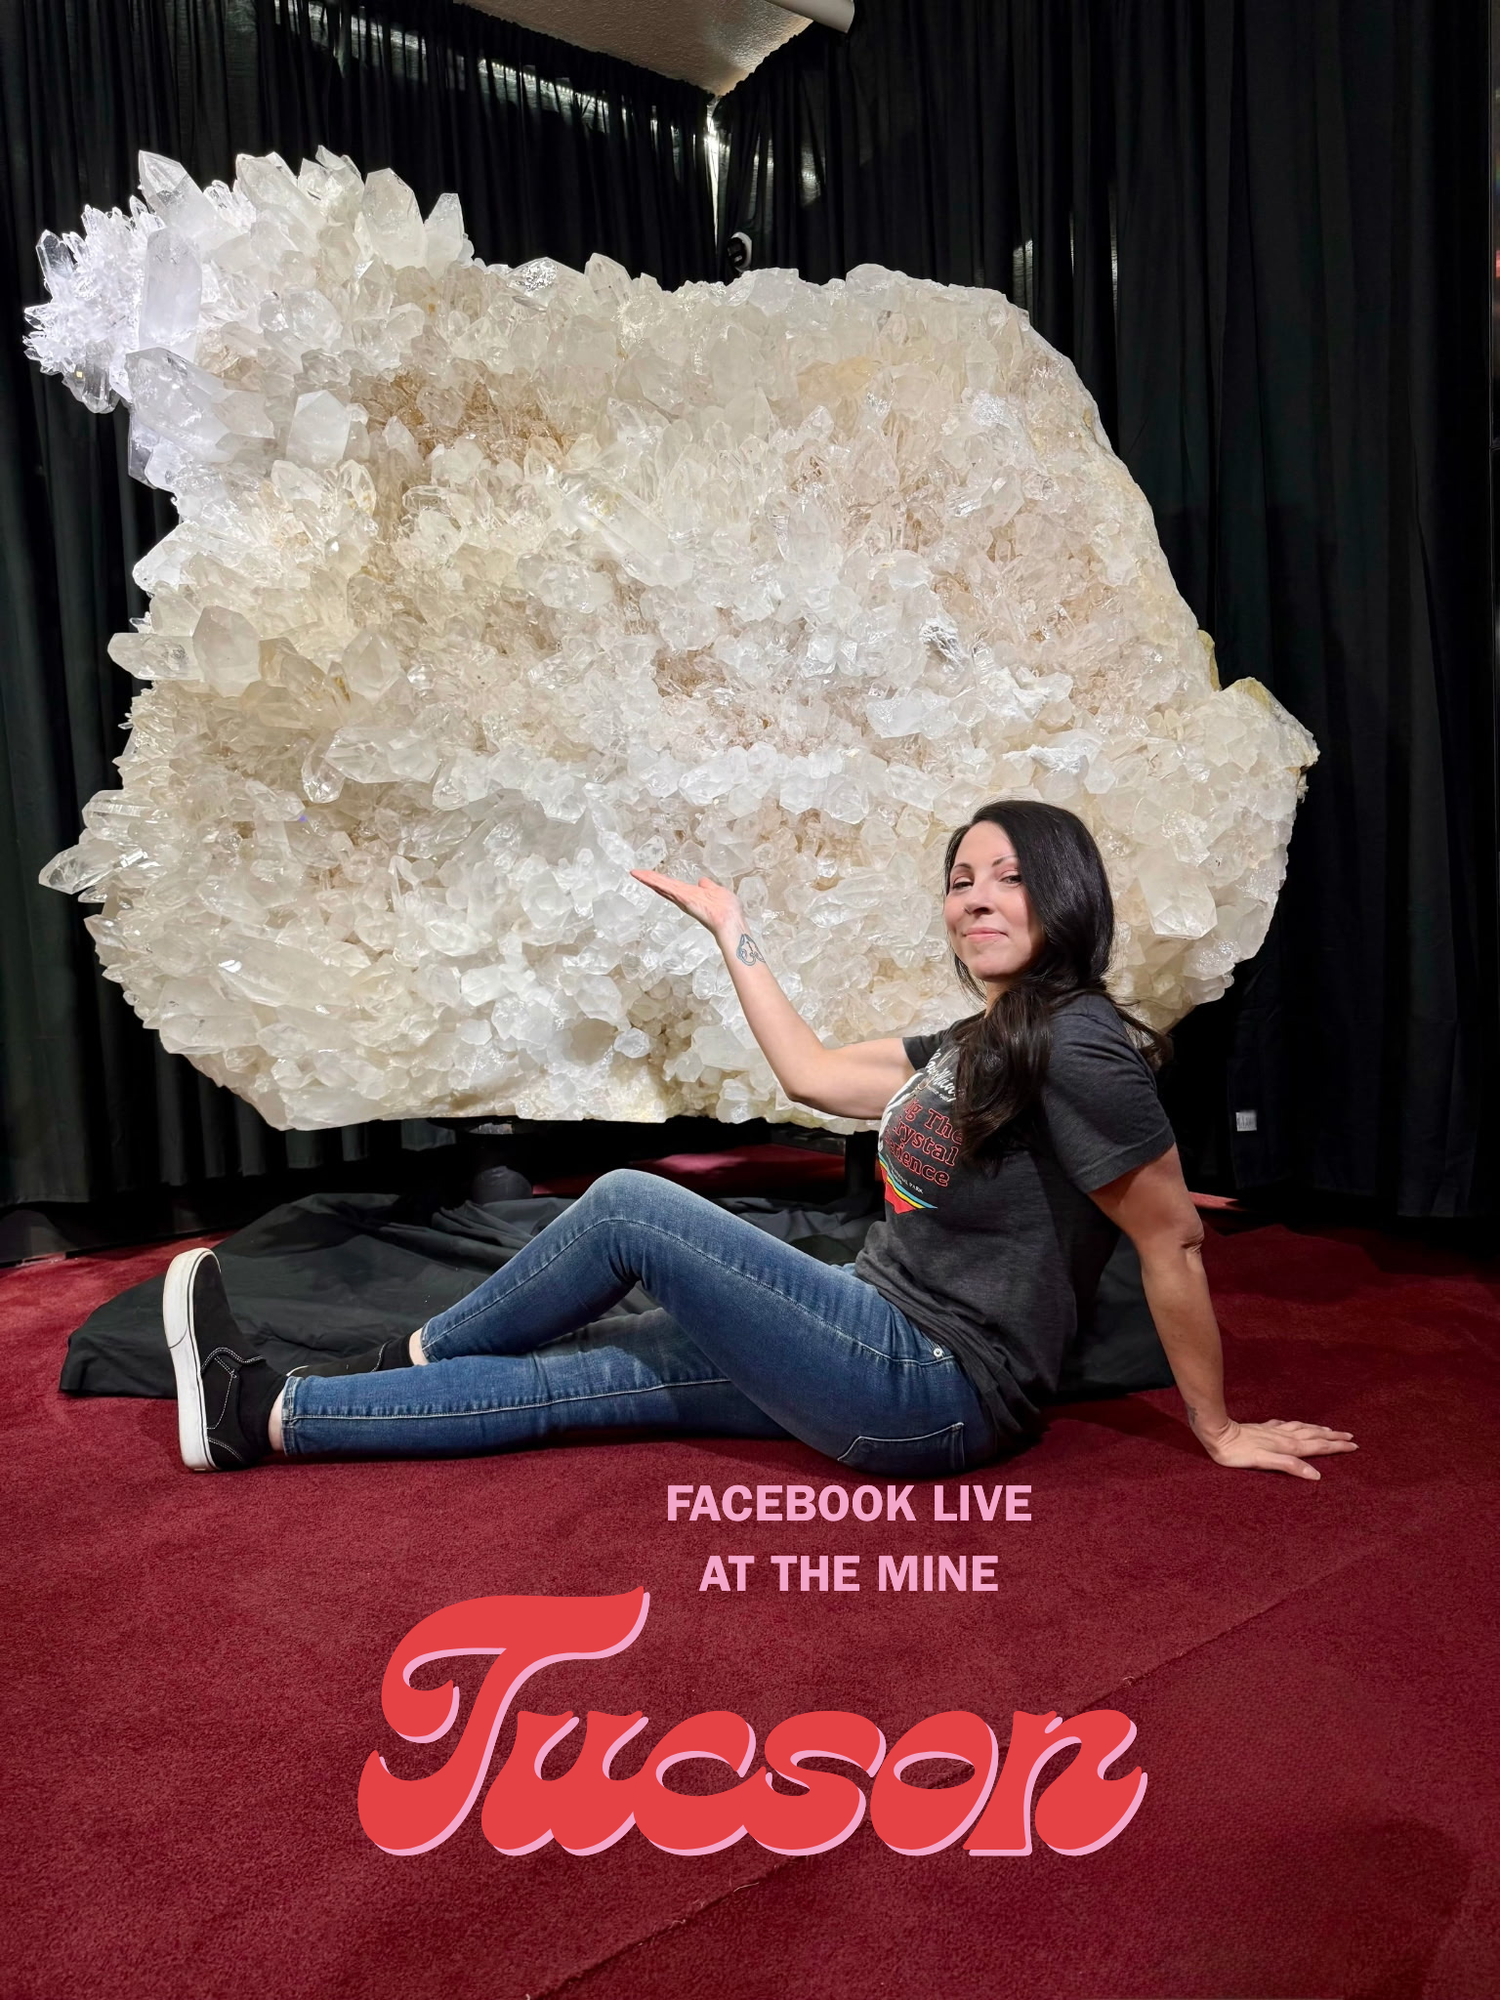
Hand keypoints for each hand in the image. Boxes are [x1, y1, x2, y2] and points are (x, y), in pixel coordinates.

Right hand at [631, 868, 744, 943]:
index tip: (649, 876)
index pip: (672, 886)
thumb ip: (709, 887)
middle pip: (664, 886)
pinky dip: (656, 882)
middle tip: (635, 872)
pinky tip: (647, 878)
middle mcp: (684, 898)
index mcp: (691, 895)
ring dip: (649, 879)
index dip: (661, 881)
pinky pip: (667, 888)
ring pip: (663, 886)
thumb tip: (702, 881)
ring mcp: (682, 899)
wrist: (730, 920)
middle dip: (650, 879)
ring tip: (636, 873)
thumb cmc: (727, 910)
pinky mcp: (683, 898)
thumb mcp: (717, 892)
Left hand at [1192, 1415, 1356, 1479]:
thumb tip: (1315, 1475)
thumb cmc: (1237, 1452)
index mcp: (1287, 1446)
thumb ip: (1289, 1466)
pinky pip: (1287, 1425)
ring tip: (1330, 1430)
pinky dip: (1297, 1425)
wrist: (1217, 1433)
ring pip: (1302, 1428)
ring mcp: (1273, 1430)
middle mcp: (1283, 1436)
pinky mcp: (1263, 1428)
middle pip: (1314, 1436)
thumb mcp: (1263, 1462)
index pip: (1317, 1446)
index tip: (1354, 1446)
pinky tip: (1294, 1424)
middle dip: (1333, 1437)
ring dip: (1318, 1430)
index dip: (1336, 1447)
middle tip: (1351, 1437)